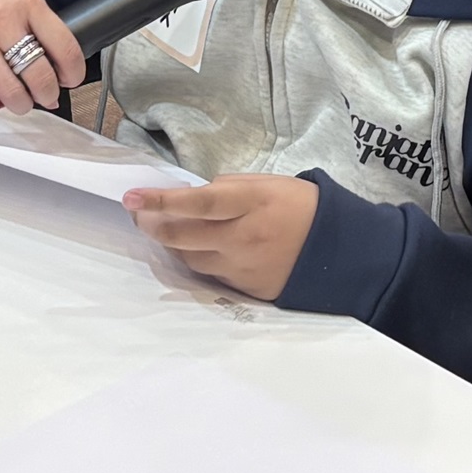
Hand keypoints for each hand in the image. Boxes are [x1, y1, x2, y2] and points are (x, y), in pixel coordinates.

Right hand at [0, 0, 82, 115]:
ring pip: (8, 90)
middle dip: (50, 93)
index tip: (72, 77)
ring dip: (22, 104)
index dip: (74, 72)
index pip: (64, 47)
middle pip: (38, 75)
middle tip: (49, 93)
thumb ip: (38, 18)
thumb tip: (53, 55)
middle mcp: (2, 23)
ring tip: (24, 100)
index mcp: (26, 3)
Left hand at [125, 174, 318, 298]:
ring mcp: (244, 267)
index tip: (131, 198)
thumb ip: (229, 189)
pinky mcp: (246, 289)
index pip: (197, 203)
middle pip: (184, 236)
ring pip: (190, 258)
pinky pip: (210, 274)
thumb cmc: (302, 206)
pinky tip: (192, 248)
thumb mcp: (268, 183)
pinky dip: (196, 259)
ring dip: (170, 243)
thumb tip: (193, 197)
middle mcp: (244, 237)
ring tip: (161, 228)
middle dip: (153, 224)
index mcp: (252, 202)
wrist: (340, 250)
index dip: (161, 202)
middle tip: (138, 214)